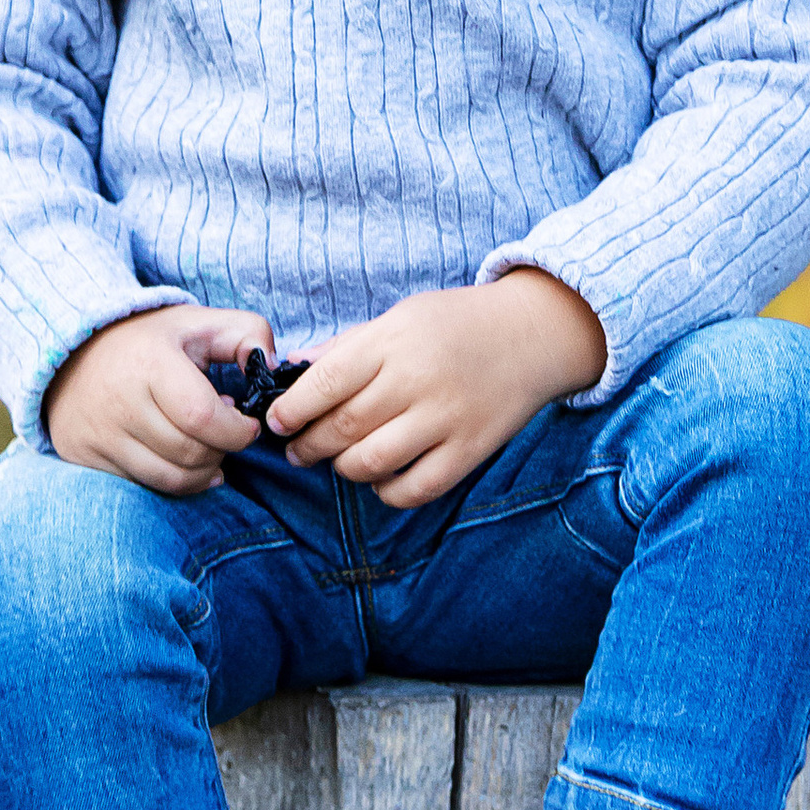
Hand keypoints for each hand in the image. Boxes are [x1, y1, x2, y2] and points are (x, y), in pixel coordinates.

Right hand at [45, 303, 276, 495]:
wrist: (70, 352)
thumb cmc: (148, 341)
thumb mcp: (197, 322)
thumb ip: (246, 333)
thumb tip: (269, 366)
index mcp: (151, 363)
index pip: (202, 417)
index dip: (236, 431)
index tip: (247, 425)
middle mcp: (120, 401)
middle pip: (190, 452)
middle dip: (222, 450)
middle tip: (224, 434)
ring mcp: (101, 433)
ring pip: (171, 478)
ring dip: (204, 472)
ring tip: (208, 449)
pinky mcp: (86, 455)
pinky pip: (145, 486)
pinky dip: (175, 482)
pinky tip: (184, 463)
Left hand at [269, 272, 606, 506]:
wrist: (533, 334)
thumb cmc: (457, 324)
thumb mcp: (400, 318)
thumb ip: (349, 347)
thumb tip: (294, 368)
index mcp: (394, 341)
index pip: (326, 382)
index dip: (291, 409)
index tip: (276, 421)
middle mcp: (418, 380)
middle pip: (342, 427)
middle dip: (307, 445)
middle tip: (297, 449)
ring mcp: (446, 419)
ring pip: (370, 463)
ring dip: (341, 468)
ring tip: (336, 461)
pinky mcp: (470, 450)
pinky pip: (414, 489)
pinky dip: (386, 491)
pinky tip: (379, 478)